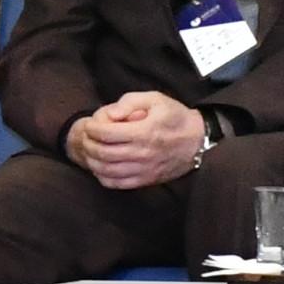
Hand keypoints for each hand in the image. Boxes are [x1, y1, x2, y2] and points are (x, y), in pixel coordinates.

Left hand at [65, 90, 203, 190]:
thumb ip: (129, 102)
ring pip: (107, 171)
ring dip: (92, 161)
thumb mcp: (155, 99)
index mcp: (144, 132)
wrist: (197, 141)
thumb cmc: (175, 117)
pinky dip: (103, 177)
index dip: (92, 128)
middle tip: (85, 137)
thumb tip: (109, 114)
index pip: (106, 133)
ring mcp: (144, 169)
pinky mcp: (146, 180)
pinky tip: (101, 167)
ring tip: (89, 151)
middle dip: (88, 144)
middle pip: (103, 153)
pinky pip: (117, 184)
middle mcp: (142, 153)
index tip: (90, 124)